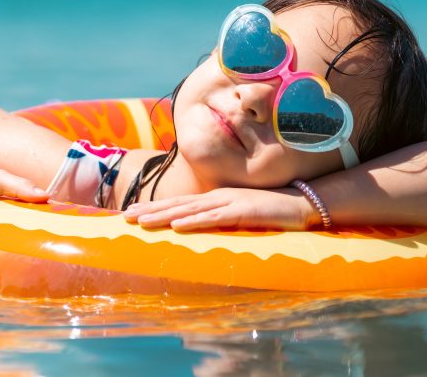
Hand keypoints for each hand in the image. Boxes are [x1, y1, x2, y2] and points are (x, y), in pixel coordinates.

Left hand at [123, 187, 317, 231]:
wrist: (301, 203)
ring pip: (189, 210)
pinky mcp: (242, 211)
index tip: (132, 213)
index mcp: (215, 198)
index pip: (179, 204)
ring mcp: (229, 202)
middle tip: (125, 217)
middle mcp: (217, 197)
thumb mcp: (240, 216)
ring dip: (163, 216)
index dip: (155, 208)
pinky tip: (177, 226)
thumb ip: (221, 220)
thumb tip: (200, 230)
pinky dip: (194, 221)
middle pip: (178, 204)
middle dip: (150, 210)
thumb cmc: (271, 211)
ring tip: (141, 222)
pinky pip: (214, 218)